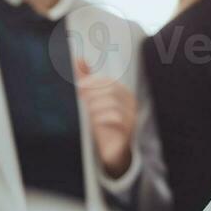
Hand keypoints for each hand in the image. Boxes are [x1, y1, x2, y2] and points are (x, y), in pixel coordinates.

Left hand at [76, 58, 136, 177]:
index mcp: (123, 93)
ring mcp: (131, 116)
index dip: (92, 83)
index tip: (80, 88)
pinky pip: (116, 119)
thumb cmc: (102, 123)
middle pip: (111, 90)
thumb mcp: (93, 100)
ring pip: (113, 103)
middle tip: (83, 101)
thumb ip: (86, 79)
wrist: (113, 152)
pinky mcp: (129, 131)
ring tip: (88, 113)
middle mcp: (130, 103)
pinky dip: (102, 118)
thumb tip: (78, 58)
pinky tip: (95, 122)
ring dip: (95, 107)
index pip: (108, 81)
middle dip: (93, 94)